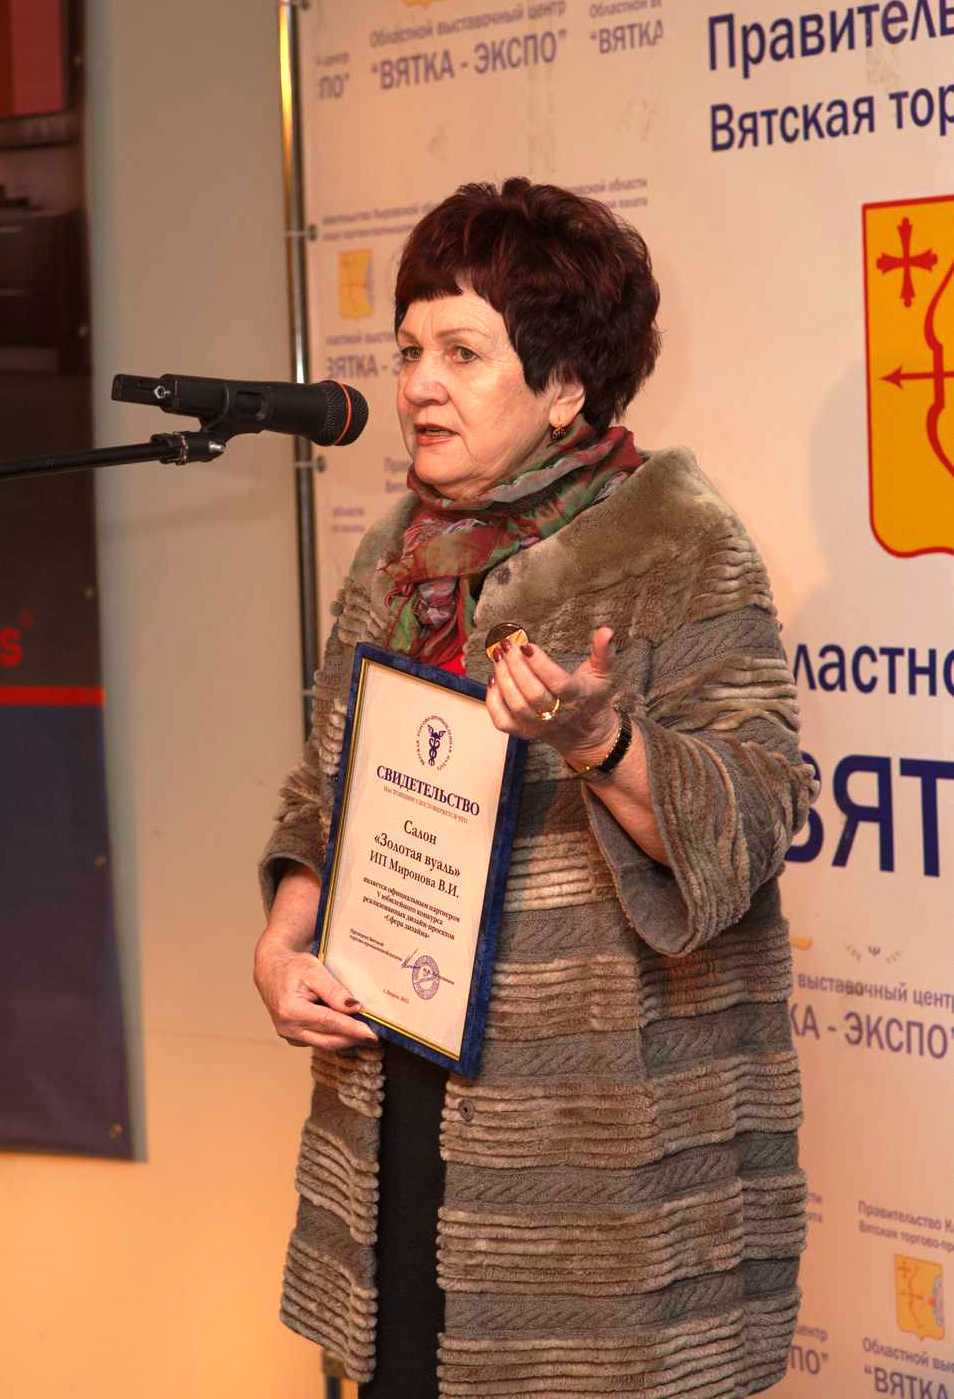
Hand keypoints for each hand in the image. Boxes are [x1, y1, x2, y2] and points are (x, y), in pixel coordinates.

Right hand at [254, 941, 377, 1051]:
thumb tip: (355, 1007)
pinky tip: (348, 1029)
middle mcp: (288, 1028)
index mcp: (291, 1010)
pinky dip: (334, 1037)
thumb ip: (334, 991)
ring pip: (324, 1043)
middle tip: (375, 1035)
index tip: (373, 1035)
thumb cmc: (292, 966)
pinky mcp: (293, 1037)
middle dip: (353, 1039)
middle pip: (328, 1040)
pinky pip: (318, 1040)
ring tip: (365, 1032)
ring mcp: (289, 1035)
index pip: (330, 1023)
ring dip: (345, 1039)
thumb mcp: (315, 971)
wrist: (271, 968)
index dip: (353, 1030)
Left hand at [485, 625, 619, 764]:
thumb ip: (603, 652)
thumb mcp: (603, 674)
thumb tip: (606, 630)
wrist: (586, 734)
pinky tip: (493, 679)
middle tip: (507, 645)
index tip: (527, 645)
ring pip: (516, 706)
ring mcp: (538, 726)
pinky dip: (493, 701)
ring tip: (498, 656)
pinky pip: (502, 721)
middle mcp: (557, 715)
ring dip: (503, 678)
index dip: (541, 665)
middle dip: (516, 667)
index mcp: (577, 697)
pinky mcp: (524, 733)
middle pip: (533, 694)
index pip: (558, 683)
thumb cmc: (591, 698)